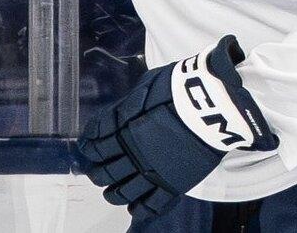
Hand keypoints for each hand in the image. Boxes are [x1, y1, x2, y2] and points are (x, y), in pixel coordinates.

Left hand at [76, 35, 277, 218]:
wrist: (208, 105)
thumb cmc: (178, 89)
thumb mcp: (144, 86)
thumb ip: (127, 106)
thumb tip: (113, 117)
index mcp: (123, 129)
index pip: (96, 143)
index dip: (89, 147)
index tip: (87, 149)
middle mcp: (133, 153)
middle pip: (105, 172)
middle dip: (97, 173)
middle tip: (96, 173)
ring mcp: (152, 171)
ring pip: (124, 192)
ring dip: (113, 194)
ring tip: (111, 194)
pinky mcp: (173, 183)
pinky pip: (152, 204)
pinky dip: (140, 209)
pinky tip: (134, 209)